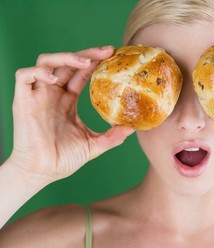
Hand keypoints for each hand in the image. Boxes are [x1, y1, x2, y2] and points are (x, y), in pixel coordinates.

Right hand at [10, 46, 133, 186]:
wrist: (42, 173)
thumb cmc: (64, 159)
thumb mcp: (94, 145)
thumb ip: (112, 136)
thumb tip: (133, 128)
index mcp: (68, 100)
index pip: (82, 73)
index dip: (96, 62)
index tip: (114, 57)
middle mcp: (54, 93)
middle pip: (68, 62)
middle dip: (87, 54)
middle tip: (107, 52)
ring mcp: (38, 95)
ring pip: (46, 62)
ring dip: (65, 57)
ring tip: (85, 62)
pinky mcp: (23, 101)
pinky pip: (24, 76)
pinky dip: (38, 72)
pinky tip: (55, 79)